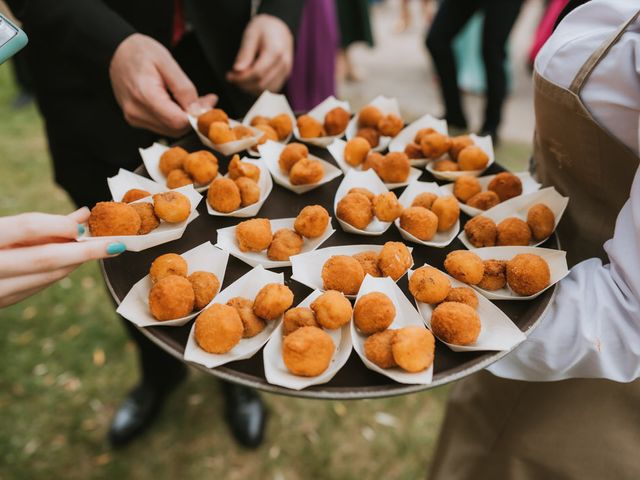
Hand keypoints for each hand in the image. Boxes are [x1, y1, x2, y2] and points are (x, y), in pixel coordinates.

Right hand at [0, 208, 125, 307]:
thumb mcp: (1, 228)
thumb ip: (39, 224)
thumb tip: (82, 216)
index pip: (26, 228)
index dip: (59, 225)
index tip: (87, 225)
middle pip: (45, 257)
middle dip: (86, 251)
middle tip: (118, 244)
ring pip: (46, 276)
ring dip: (75, 262)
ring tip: (100, 248)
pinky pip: (37, 287)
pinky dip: (58, 273)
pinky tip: (72, 262)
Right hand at [109, 33, 217, 136]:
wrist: (116, 52)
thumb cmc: (140, 52)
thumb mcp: (167, 62)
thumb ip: (184, 89)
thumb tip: (199, 110)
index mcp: (144, 96)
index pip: (178, 121)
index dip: (197, 116)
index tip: (208, 103)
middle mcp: (137, 112)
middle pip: (176, 129)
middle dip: (194, 117)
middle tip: (205, 100)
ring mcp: (134, 118)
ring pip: (170, 130)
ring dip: (186, 118)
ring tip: (192, 99)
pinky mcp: (136, 120)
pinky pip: (162, 126)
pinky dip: (175, 118)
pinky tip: (179, 103)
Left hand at [227, 14, 293, 95]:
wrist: (280, 27)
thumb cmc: (264, 28)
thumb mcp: (251, 34)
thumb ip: (245, 53)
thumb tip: (237, 70)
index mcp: (275, 51)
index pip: (257, 73)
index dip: (241, 78)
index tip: (229, 76)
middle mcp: (284, 64)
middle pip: (261, 83)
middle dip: (244, 84)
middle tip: (232, 78)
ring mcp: (286, 71)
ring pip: (266, 90)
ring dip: (250, 88)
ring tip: (240, 79)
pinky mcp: (285, 76)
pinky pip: (271, 89)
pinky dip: (258, 88)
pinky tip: (250, 81)